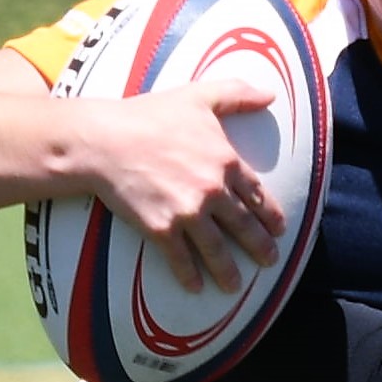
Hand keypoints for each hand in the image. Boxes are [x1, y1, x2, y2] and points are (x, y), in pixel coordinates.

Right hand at [83, 78, 287, 292]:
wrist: (103, 140)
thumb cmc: (148, 115)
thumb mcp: (198, 96)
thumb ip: (236, 94)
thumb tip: (270, 94)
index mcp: (226, 161)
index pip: (257, 195)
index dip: (270, 215)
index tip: (278, 230)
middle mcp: (213, 191)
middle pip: (244, 226)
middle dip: (259, 247)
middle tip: (269, 261)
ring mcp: (188, 212)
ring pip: (217, 249)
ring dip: (228, 271)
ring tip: (236, 286)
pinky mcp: (161, 228)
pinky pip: (181, 258)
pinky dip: (190, 275)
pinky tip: (196, 288)